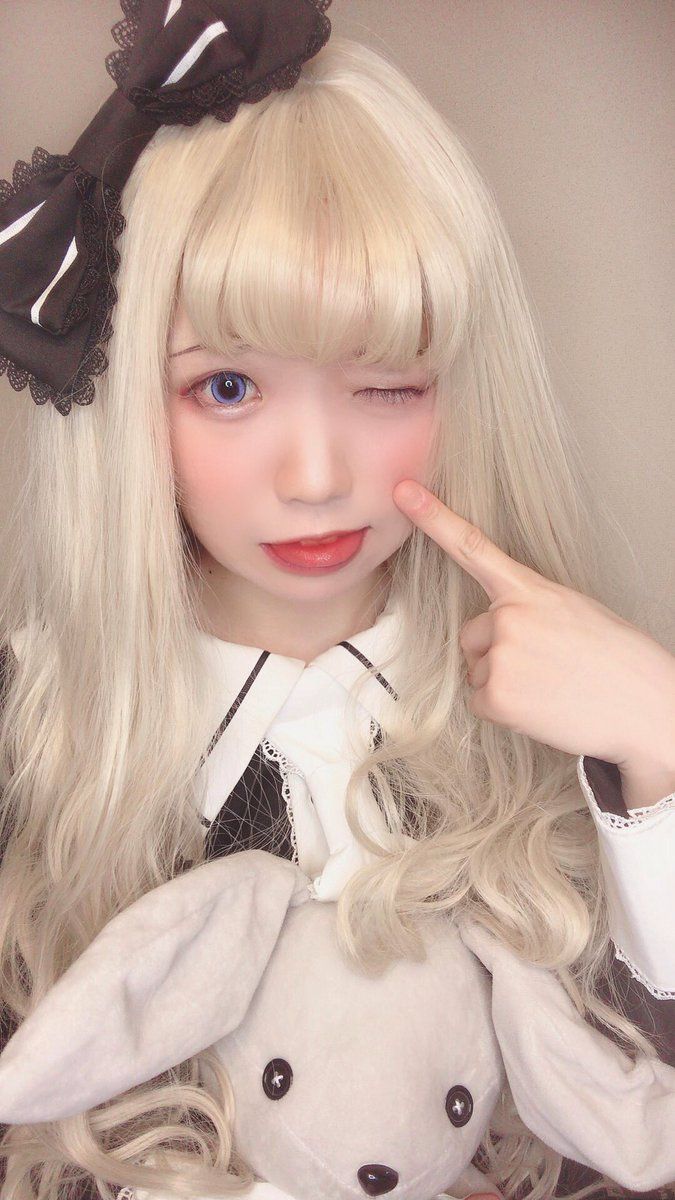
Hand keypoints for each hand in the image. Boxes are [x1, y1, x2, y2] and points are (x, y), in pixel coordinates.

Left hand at [392, 481, 674, 769]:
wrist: (647, 707)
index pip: (473, 546)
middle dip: (498, 653)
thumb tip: (499, 629)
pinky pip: (480, 700)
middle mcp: (509, 617)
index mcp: (531, 589)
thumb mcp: (574, 612)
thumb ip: (530, 608)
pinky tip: (543, 708)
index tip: (403, 492)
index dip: (434, 517)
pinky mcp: (497, 696)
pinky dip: (506, 710)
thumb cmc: (617, 660)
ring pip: (477, 670)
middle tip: (548, 668)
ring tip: (552, 687)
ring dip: (506, 683)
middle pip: (472, 635)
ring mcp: (501, 656)